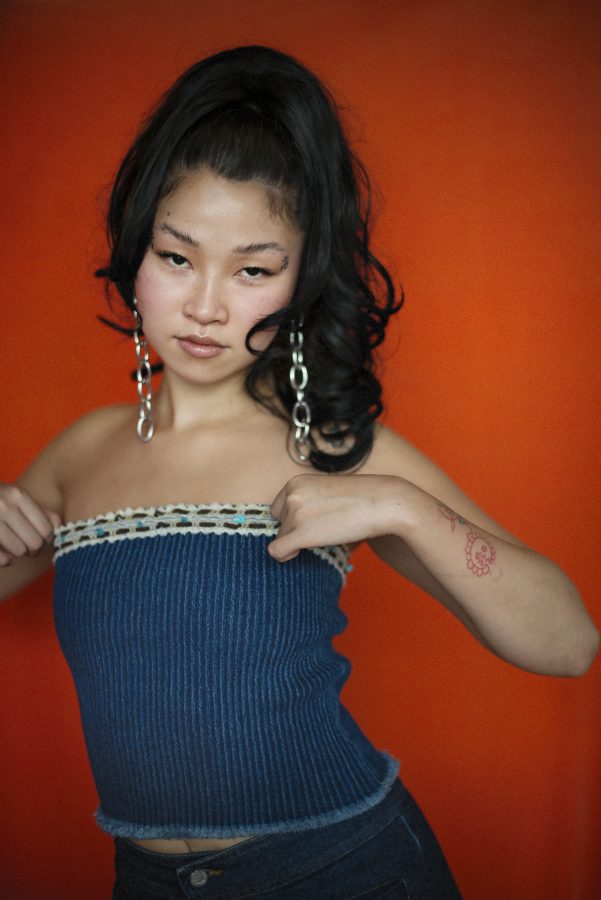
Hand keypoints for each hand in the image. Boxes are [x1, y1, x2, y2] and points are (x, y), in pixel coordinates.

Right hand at [0, 484, 61, 566]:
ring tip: (12, 545)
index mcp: (17, 495)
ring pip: (19, 552)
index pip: (46, 529)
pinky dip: (4, 561)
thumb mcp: (16, 498)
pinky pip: (2, 559)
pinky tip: (4, 556)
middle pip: (35, 543)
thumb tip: (59, 526)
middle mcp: (3, 506)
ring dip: (17, 553)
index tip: (40, 539)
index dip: (46, 540)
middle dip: (33, 549)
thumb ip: (39, 511)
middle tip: (27, 547)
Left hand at [268, 473, 401, 561]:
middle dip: (292, 530)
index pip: (278, 507)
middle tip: (319, 531)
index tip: (309, 524)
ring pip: (281, 537)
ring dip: (297, 541)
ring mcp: (294, 514)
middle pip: (278, 523)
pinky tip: (296, 555)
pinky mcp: (300, 533)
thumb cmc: (361, 499)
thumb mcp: (327, 491)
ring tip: (323, 537)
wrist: (383, 503)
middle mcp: (291, 495)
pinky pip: (277, 551)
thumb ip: (308, 501)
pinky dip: (283, 556)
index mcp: (296, 482)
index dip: (290, 519)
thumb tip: (297, 525)